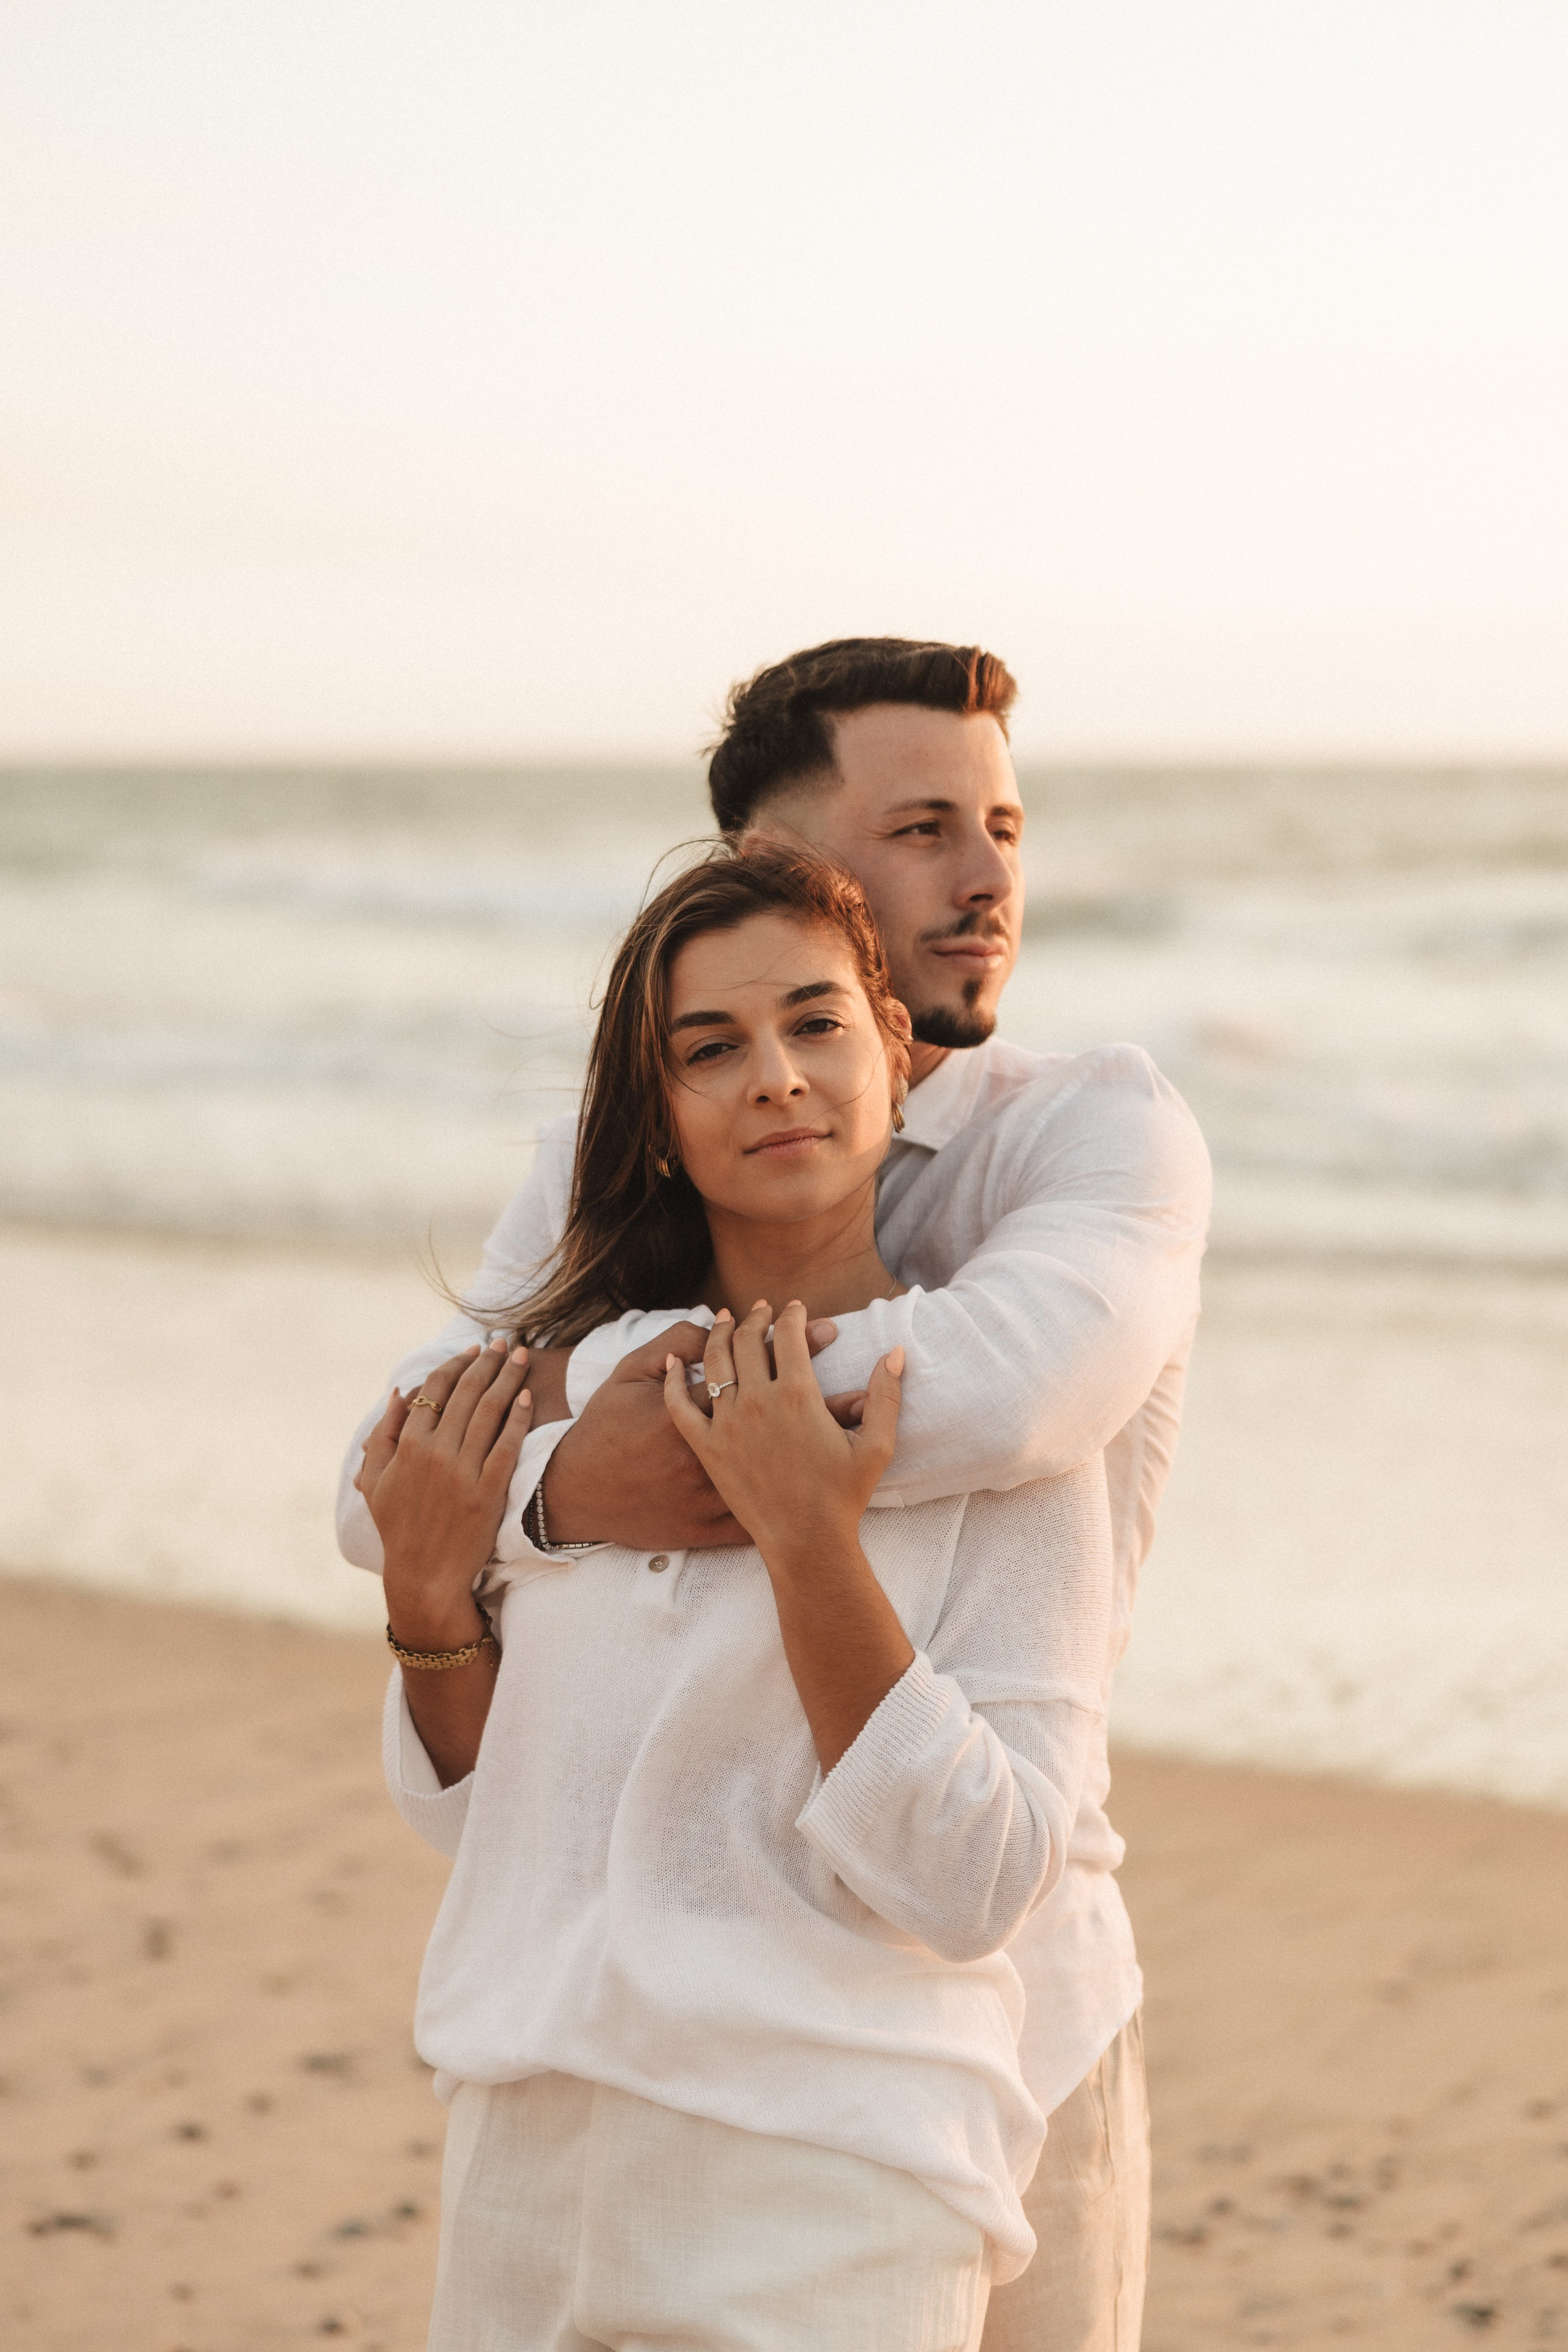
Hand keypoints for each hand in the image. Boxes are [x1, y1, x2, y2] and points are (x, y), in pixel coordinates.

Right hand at [362, 1341, 533, 1644]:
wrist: (424, 1576)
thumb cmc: (399, 1528)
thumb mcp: (374, 1481)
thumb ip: (383, 1434)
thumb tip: (400, 1392)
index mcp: (407, 1446)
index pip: (436, 1390)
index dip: (455, 1364)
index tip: (472, 1350)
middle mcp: (435, 1452)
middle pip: (467, 1392)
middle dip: (488, 1361)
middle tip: (505, 1342)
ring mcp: (464, 1471)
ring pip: (490, 1410)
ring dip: (508, 1377)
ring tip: (523, 1357)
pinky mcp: (489, 1490)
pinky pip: (508, 1444)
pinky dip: (518, 1417)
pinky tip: (527, 1397)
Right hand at [540, 1315, 839, 1549]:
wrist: (579, 1494)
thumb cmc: (603, 1428)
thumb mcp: (628, 1373)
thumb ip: (670, 1341)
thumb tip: (711, 1320)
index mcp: (704, 1406)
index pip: (761, 1361)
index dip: (795, 1336)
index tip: (819, 1323)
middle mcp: (720, 1446)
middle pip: (786, 1407)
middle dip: (826, 1389)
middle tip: (853, 1368)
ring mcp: (719, 1489)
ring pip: (788, 1461)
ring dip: (828, 1435)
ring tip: (859, 1411)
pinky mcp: (711, 1524)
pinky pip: (768, 1509)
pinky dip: (798, 1497)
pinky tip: (828, 1478)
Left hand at [661, 1301, 902, 1568]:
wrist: (805, 1540)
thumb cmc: (843, 1496)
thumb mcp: (876, 1445)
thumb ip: (886, 1395)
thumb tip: (896, 1353)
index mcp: (799, 1395)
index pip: (789, 1334)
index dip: (792, 1314)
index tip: (794, 1307)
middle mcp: (759, 1402)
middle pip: (748, 1340)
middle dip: (755, 1317)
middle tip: (759, 1309)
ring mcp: (727, 1424)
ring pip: (714, 1362)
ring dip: (718, 1334)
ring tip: (724, 1321)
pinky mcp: (706, 1448)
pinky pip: (678, 1405)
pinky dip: (671, 1379)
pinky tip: (672, 1361)